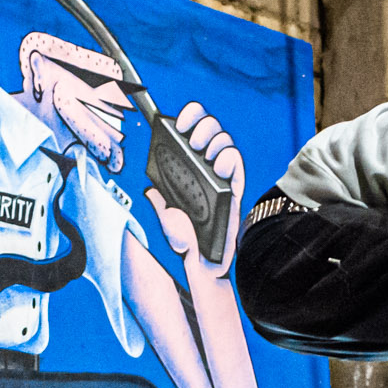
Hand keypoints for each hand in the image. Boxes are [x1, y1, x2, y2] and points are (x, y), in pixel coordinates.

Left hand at [146, 101, 244, 275]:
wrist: (198, 267)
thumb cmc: (183, 242)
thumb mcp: (165, 220)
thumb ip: (159, 204)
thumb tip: (150, 191)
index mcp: (187, 167)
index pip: (190, 132)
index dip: (187, 119)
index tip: (177, 123)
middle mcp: (206, 169)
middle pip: (211, 132)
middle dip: (203, 126)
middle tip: (192, 141)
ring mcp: (221, 180)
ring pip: (226, 145)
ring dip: (217, 141)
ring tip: (205, 154)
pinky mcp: (234, 194)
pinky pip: (237, 169)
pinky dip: (231, 160)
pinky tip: (220, 166)